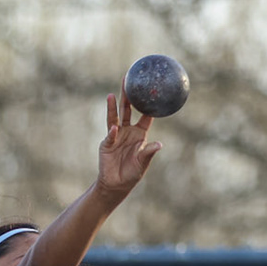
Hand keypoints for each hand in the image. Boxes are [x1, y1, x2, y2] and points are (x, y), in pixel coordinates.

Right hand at [97, 76, 162, 199]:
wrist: (116, 184)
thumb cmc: (132, 173)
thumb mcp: (142, 163)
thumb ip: (149, 152)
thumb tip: (159, 145)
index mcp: (140, 134)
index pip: (145, 116)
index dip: (148, 104)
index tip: (151, 90)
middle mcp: (127, 131)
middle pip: (128, 110)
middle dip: (128, 96)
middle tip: (127, 80)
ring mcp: (116, 135)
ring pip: (115, 117)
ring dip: (113, 107)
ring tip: (111, 95)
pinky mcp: (107, 143)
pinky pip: (110, 135)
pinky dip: (112, 133)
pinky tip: (114, 128)